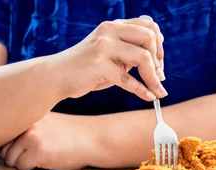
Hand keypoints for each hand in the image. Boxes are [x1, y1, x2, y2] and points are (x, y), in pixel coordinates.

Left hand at [0, 112, 94, 169]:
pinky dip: (31, 168)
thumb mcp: (48, 123)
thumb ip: (28, 128)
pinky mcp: (37, 151)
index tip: (23, 148)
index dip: (11, 145)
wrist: (94, 139)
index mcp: (27, 115)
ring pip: (10, 159)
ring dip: (23, 163)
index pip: (3, 134)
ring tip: (43, 157)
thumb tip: (5, 144)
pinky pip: (21, 167)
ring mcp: (31, 136)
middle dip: (17, 156)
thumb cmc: (73, 134)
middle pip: (4, 149)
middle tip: (37, 154)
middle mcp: (26, 123)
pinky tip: (47, 161)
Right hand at [51, 17, 166, 100]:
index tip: (160, 64)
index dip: (159, 45)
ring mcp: (104, 47)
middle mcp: (110, 31)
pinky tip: (149, 97)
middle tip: (160, 77)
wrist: (56, 76)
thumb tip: (157, 59)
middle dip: (159, 60)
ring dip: (154, 78)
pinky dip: (142, 90)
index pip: (148, 26)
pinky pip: (128, 79)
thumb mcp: (109, 53)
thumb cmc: (86, 68)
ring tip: (158, 91)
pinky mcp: (99, 66)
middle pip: (149, 38)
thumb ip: (128, 51)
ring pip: (143, 58)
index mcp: (114, 26)